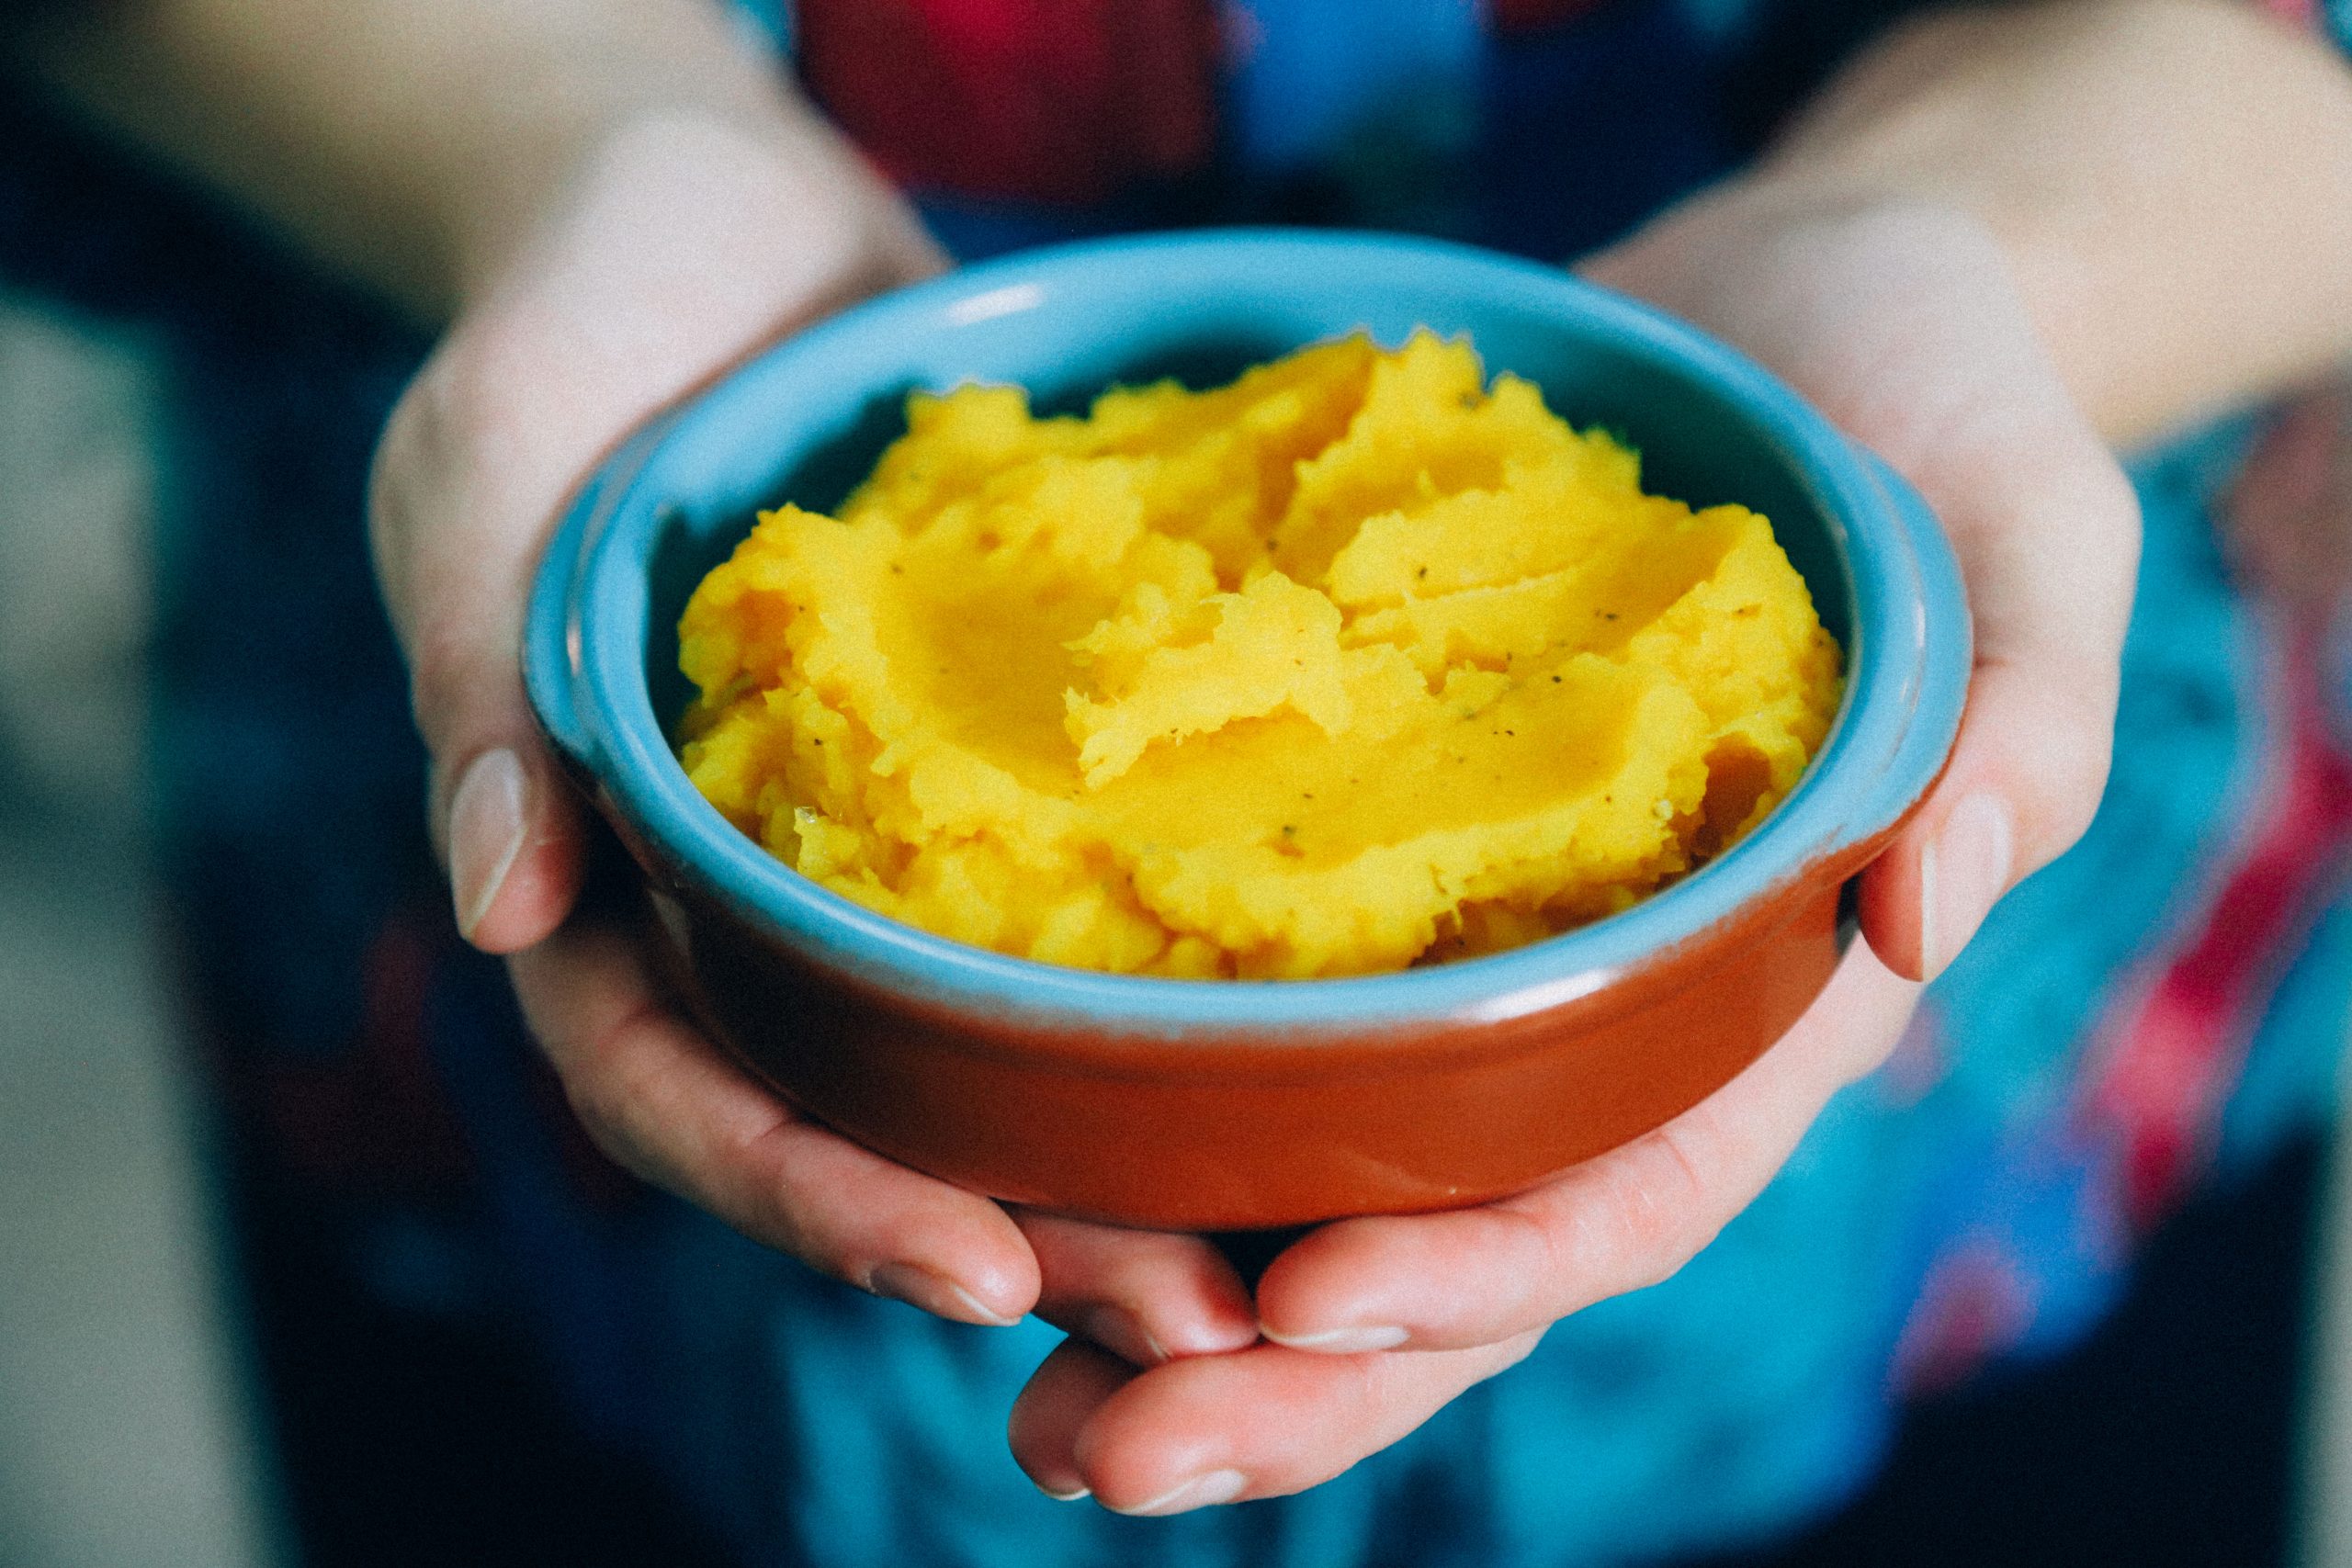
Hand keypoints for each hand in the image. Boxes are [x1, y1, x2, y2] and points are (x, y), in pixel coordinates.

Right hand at [369, 104, 1265, 1357]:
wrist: (721, 208)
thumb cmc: (571, 321)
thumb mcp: (484, 474)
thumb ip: (480, 689)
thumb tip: (500, 914)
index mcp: (608, 875)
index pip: (682, 1090)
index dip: (813, 1193)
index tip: (970, 1267)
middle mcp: (752, 893)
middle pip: (866, 1116)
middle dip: (1014, 1231)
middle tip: (1197, 1322)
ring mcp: (885, 836)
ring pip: (988, 1044)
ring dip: (1117, 1157)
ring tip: (1273, 1247)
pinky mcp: (1004, 757)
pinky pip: (1084, 892)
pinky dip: (1172, 982)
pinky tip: (1304, 1037)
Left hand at [1004, 192, 2139, 1511]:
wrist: (1791, 312)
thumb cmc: (1934, 410)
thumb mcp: (2022, 529)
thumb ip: (2016, 724)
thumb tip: (1925, 920)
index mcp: (1763, 986)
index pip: (1632, 1183)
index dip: (1483, 1266)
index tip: (1307, 1301)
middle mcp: (1607, 1009)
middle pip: (1454, 1248)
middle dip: (1284, 1375)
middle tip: (1092, 1446)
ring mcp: (1481, 946)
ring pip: (1335, 1181)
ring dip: (1179, 1310)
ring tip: (1025, 1400)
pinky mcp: (1371, 856)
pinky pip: (1256, 1017)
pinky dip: (1141, 1113)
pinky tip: (999, 1173)